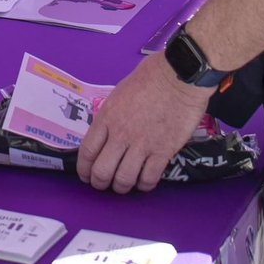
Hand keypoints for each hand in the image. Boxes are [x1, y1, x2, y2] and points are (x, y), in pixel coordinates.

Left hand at [76, 53, 212, 194]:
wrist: (179, 76)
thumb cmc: (151, 77)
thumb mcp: (119, 93)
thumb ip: (111, 116)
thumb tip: (107, 131)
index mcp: (107, 117)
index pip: (87, 152)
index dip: (84, 170)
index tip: (86, 175)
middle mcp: (121, 134)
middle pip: (102, 171)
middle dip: (99, 183)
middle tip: (103, 184)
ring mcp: (142, 144)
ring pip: (123, 180)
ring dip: (121, 187)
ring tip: (123, 185)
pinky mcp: (163, 151)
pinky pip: (148, 179)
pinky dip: (144, 185)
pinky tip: (144, 181)